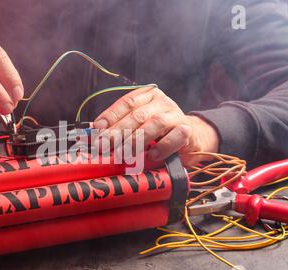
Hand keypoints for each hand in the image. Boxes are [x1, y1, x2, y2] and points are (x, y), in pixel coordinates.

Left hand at [93, 86, 219, 165]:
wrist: (191, 137)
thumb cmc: (158, 132)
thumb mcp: (138, 126)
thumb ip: (120, 127)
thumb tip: (95, 133)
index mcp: (146, 96)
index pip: (126, 103)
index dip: (110, 116)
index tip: (97, 130)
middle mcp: (160, 102)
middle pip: (137, 115)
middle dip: (118, 132)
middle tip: (104, 145)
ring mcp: (175, 115)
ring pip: (154, 124)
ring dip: (136, 140)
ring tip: (123, 153)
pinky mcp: (187, 130)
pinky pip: (174, 137)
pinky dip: (162, 146)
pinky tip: (152, 155)